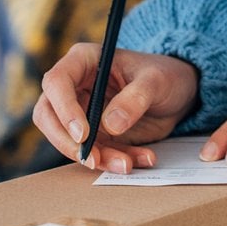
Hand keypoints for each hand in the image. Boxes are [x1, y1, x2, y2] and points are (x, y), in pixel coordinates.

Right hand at [33, 45, 199, 173]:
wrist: (179, 92)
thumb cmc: (165, 74)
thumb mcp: (156, 80)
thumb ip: (135, 98)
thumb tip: (111, 124)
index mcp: (83, 60)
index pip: (57, 82)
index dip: (64, 109)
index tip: (84, 135)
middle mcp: (76, 86)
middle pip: (48, 115)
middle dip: (66, 141)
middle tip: (92, 159)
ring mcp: (82, 112)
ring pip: (68, 140)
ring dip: (94, 158)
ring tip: (126, 164)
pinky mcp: (95, 135)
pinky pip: (93, 153)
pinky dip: (112, 161)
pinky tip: (140, 159)